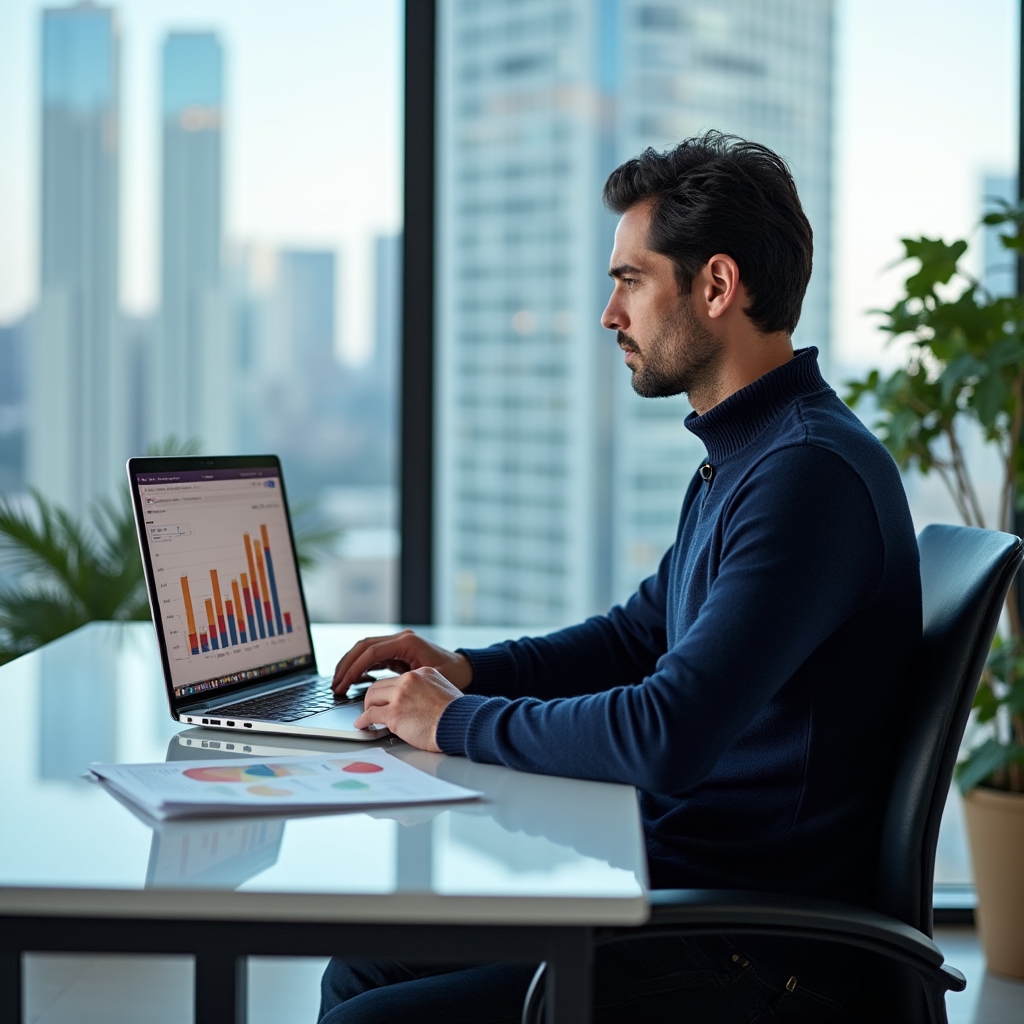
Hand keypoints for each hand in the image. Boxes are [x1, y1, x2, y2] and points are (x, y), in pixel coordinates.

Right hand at [332, 629, 472, 694]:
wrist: (465, 669)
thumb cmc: (452, 674)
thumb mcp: (427, 679)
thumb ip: (405, 683)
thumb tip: (380, 692)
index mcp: (407, 642)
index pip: (371, 651)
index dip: (354, 667)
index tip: (343, 683)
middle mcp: (401, 639)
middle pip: (363, 646)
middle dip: (347, 665)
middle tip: (335, 685)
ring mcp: (398, 644)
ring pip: (365, 649)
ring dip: (350, 665)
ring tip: (339, 684)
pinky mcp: (397, 651)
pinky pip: (373, 656)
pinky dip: (361, 667)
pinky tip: (353, 680)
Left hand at [353, 668, 462, 750]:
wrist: (463, 724)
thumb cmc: (458, 714)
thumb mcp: (443, 690)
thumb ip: (426, 690)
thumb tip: (415, 702)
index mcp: (422, 672)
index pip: (397, 679)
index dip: (388, 691)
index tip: (385, 699)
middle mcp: (410, 680)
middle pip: (380, 685)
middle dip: (373, 698)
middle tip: (371, 707)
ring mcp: (400, 696)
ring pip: (371, 697)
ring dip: (367, 708)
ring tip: (367, 717)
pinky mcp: (394, 713)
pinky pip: (370, 715)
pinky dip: (363, 721)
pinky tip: (362, 725)